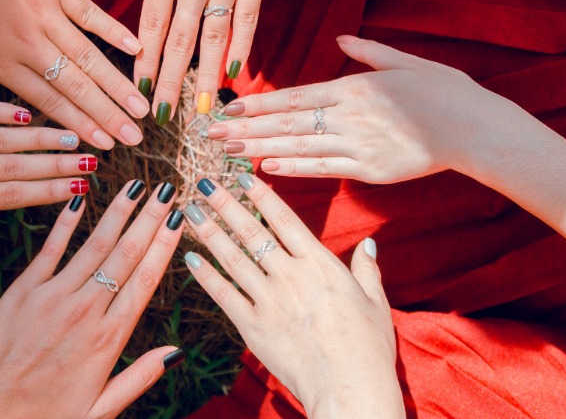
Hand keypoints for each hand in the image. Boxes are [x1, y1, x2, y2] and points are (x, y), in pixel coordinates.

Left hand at [0, 0, 149, 149]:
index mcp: (0, 61)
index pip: (47, 101)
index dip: (78, 126)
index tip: (103, 147)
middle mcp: (28, 42)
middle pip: (76, 86)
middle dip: (108, 116)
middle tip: (135, 139)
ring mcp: (46, 12)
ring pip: (90, 57)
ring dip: (118, 85)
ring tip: (142, 108)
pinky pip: (91, 14)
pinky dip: (115, 32)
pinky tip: (137, 50)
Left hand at [0, 181, 185, 417]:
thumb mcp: (99, 411)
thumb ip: (138, 378)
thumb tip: (176, 352)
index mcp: (107, 340)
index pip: (145, 281)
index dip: (165, 246)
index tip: (180, 219)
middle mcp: (84, 312)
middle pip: (126, 255)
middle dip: (150, 219)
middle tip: (167, 189)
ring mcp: (52, 297)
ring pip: (93, 245)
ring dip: (118, 212)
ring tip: (137, 186)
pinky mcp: (22, 292)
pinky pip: (50, 249)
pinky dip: (67, 223)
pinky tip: (82, 199)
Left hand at [129, 0, 285, 121]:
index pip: (152, 25)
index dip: (146, 61)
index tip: (140, 89)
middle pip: (180, 40)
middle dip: (170, 81)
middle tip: (163, 114)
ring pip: (214, 37)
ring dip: (206, 77)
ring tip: (201, 110)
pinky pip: (248, 20)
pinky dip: (241, 47)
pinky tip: (235, 74)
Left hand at [182, 174, 403, 417]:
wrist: (350, 388)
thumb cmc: (367, 348)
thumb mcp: (375, 302)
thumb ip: (366, 269)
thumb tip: (368, 244)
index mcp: (320, 265)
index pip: (284, 220)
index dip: (261, 196)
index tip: (242, 176)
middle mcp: (290, 276)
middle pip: (252, 232)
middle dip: (226, 204)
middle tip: (206, 183)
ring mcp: (269, 301)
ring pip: (232, 258)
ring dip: (210, 232)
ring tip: (191, 211)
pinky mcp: (253, 327)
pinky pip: (224, 295)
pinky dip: (206, 276)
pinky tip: (191, 259)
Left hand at [208, 36, 523, 182]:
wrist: (475, 128)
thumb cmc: (444, 91)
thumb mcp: (405, 62)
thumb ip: (368, 53)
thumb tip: (339, 40)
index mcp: (354, 87)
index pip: (293, 97)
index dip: (256, 105)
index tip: (226, 109)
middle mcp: (349, 115)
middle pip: (286, 123)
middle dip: (244, 129)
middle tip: (207, 135)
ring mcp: (358, 144)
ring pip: (298, 147)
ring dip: (258, 150)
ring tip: (226, 153)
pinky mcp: (370, 169)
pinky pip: (324, 168)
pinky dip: (294, 169)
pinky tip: (266, 169)